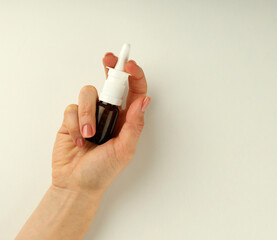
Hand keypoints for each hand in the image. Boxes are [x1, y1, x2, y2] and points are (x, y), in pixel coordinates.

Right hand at [52, 53, 149, 194]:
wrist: (76, 184)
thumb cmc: (103, 170)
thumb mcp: (125, 149)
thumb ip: (135, 124)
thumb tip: (145, 100)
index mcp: (127, 119)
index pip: (134, 91)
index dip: (134, 75)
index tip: (129, 65)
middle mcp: (110, 113)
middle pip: (111, 82)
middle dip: (111, 67)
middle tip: (109, 59)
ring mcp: (91, 114)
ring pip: (89, 93)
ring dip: (88, 114)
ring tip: (89, 134)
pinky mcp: (73, 118)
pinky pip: (72, 108)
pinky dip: (74, 125)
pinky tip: (78, 140)